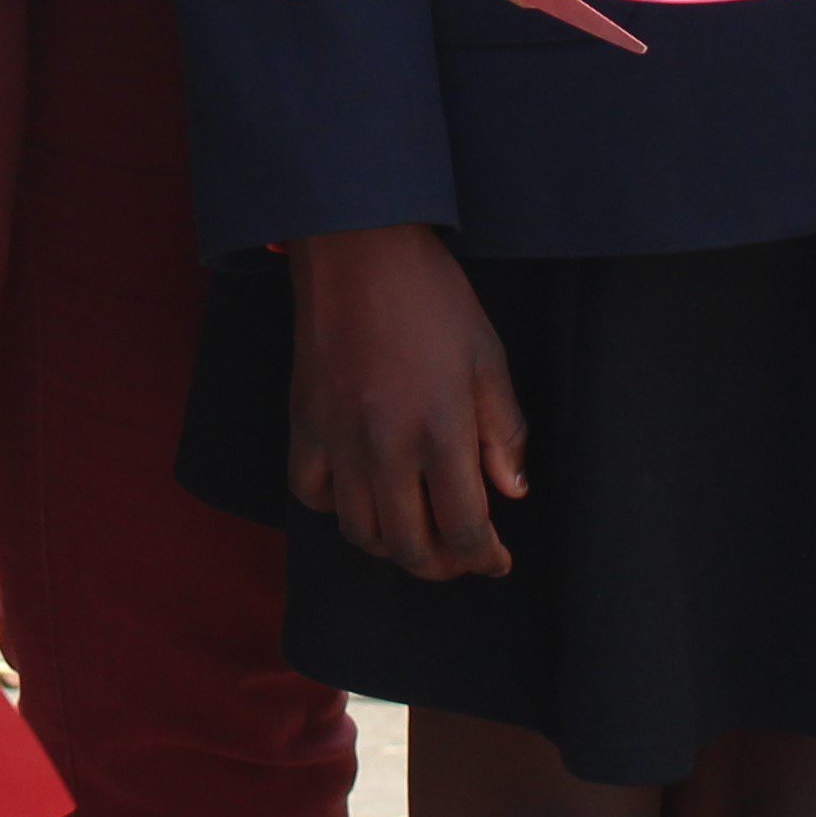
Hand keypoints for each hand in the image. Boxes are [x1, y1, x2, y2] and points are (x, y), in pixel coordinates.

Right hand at [286, 224, 524, 579]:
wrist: (359, 250)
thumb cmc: (432, 298)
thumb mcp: (488, 358)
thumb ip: (503, 431)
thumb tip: (511, 492)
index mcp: (441, 431)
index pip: (464, 528)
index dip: (484, 558)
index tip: (497, 561)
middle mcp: (385, 447)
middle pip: (409, 546)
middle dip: (442, 566)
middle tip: (460, 556)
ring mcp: (338, 439)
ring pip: (359, 531)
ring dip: (391, 547)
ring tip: (415, 533)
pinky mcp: (303, 423)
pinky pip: (310, 493)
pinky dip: (337, 507)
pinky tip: (362, 493)